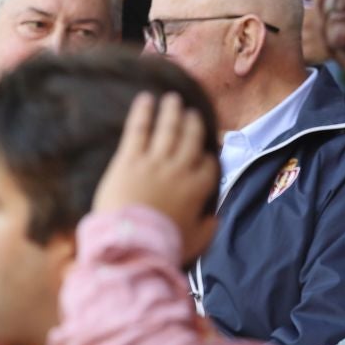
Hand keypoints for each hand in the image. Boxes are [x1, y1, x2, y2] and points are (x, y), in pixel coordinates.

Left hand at [92, 93, 218, 262]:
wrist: (132, 243)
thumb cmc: (165, 245)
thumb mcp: (196, 241)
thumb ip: (209, 227)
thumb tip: (214, 218)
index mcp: (198, 188)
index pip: (209, 165)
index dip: (209, 156)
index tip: (207, 151)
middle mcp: (180, 169)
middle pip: (191, 139)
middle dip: (193, 124)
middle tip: (192, 113)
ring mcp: (155, 162)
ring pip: (168, 129)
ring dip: (172, 112)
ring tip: (173, 99)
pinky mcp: (130, 161)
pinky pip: (138, 131)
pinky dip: (143, 113)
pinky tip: (145, 99)